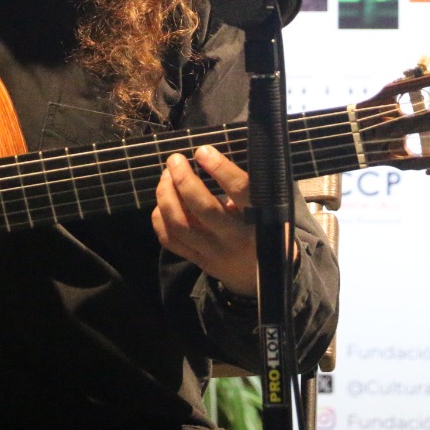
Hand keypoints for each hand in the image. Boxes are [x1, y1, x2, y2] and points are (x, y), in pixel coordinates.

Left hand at [152, 145, 294, 297]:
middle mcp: (235, 238)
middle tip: (174, 160)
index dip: (220, 169)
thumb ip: (245, 188)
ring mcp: (214, 253)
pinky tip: (162, 202)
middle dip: (184, 180)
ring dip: (166, 197)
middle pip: (203, 209)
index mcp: (260, 220)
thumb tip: (211, 156)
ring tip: (166, 177)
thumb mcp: (269, 209)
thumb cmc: (264, 230)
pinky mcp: (198, 262)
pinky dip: (160, 218)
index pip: (241, 191)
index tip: (202, 151)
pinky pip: (170, 240)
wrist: (261, 279)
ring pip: (180, 225)